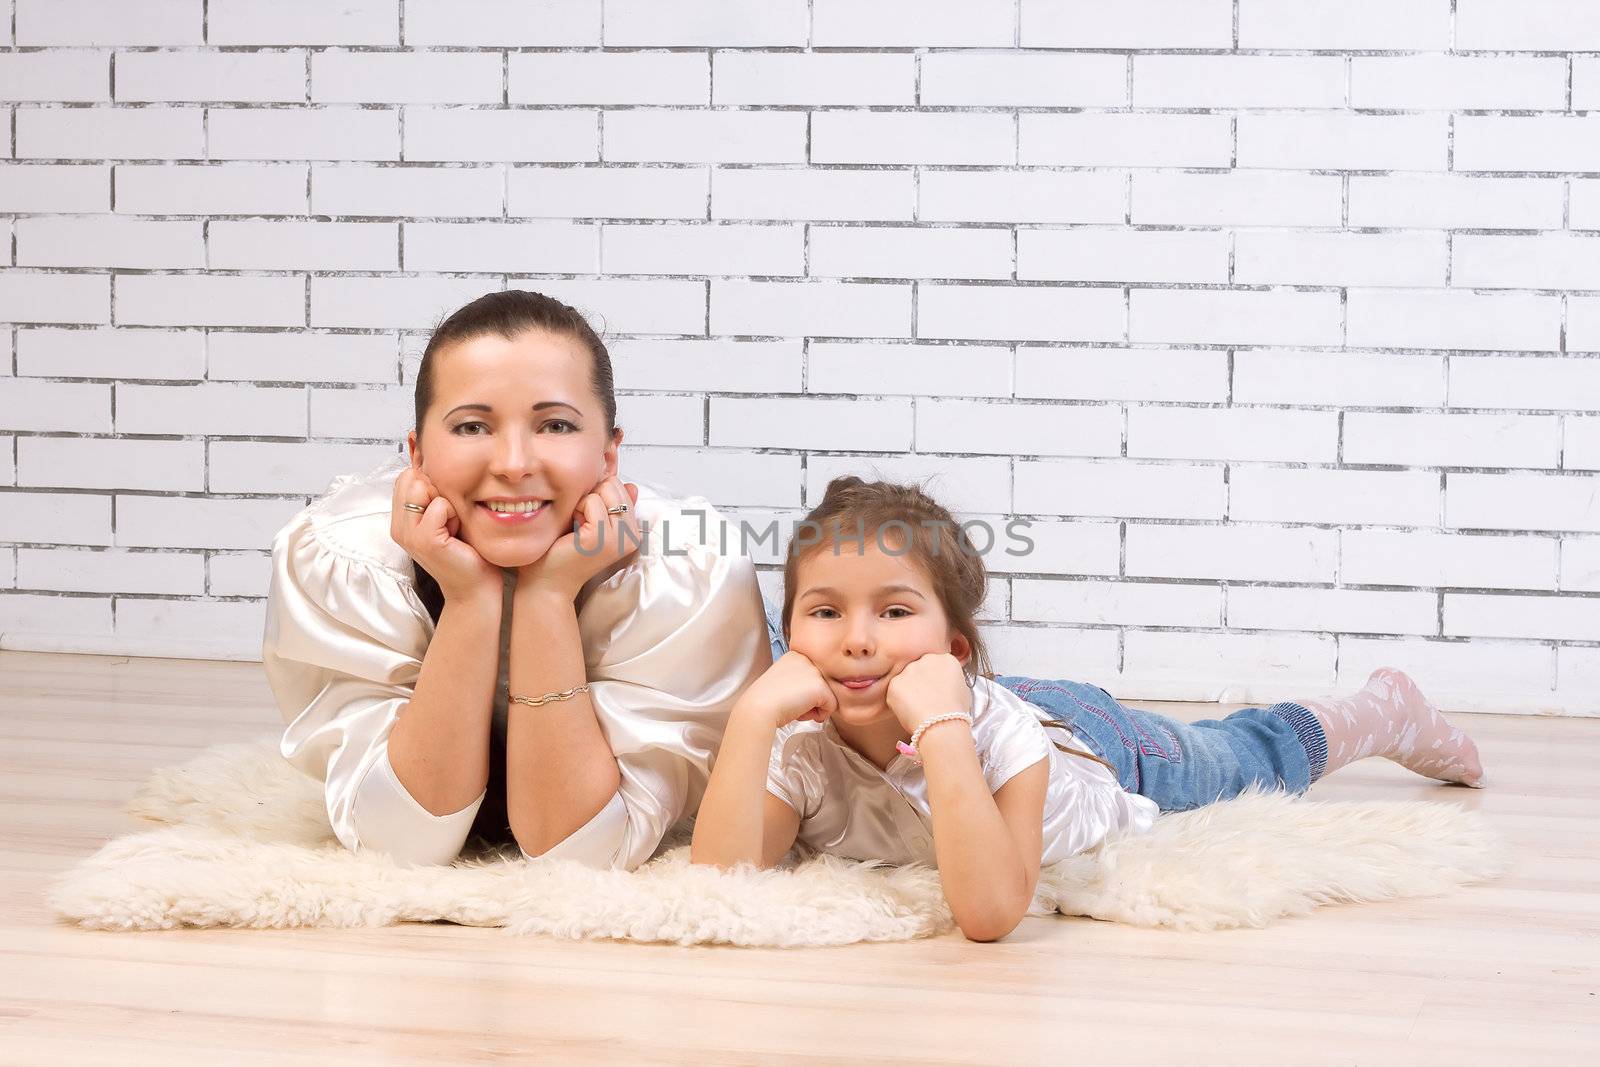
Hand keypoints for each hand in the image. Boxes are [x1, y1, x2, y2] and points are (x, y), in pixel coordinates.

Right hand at [390, 461, 502, 603]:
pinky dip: (455, 516)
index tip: (444, 511)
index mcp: (400, 520)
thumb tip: (424, 453)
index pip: (406, 476)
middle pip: (413, 478)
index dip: (431, 484)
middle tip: (450, 521)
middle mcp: (399, 527)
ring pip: (424, 488)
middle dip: (439, 492)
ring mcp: (408, 534)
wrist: (475, 586)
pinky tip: (456, 535)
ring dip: (448, 504)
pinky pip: (440, 506)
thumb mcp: (445, 515)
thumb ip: (433, 490)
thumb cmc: (465, 551)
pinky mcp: (425, 540)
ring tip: (453, 527)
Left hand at [515, 475, 640, 601]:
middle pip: (614, 485)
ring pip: (605, 490)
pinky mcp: (601, 537)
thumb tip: (632, 486)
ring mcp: (619, 538)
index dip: (598, 495)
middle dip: (592, 496)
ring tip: (577, 527)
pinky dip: (576, 509)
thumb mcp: (594, 523)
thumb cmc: (565, 552)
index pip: (622, 487)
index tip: (587, 520)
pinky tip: (572, 530)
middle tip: (580, 523)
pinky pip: (591, 502)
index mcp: (633, 532)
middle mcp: (632, 536)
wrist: (548, 583)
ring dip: (583, 503)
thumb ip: (613, 505)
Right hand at [733, 650, 837, 731]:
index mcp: (796, 655)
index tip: (786, 695)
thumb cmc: (766, 700)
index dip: (802, 692)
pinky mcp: (821, 687)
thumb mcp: (783, 681)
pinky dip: (819, 715)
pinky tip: (801, 712)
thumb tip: (816, 693)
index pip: (812, 678)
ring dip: (814, 708)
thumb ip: (800, 680)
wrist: (758, 708)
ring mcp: (815, 672)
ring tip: (795, 707)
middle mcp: (808, 659)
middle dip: (810, 700)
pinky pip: (831, 707)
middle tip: (790, 703)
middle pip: (821, 686)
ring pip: (828, 696)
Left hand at [885, 653, 972, 735]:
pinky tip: (909, 710)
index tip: (934, 689)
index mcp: (946, 660)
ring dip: (908, 691)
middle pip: (919, 669)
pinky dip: (898, 701)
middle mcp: (927, 660)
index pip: (936, 664)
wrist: (941, 724)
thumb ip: (951, 681)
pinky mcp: (895, 682)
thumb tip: (945, 685)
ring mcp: (909, 670)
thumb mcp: (963, 691)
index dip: (934, 679)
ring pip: (905, 679)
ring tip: (918, 708)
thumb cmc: (954, 712)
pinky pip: (894, 691)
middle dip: (919, 682)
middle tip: (925, 699)